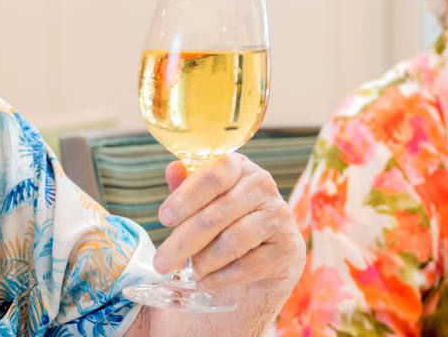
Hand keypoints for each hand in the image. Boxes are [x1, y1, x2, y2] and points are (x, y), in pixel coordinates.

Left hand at [154, 152, 303, 291]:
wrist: (267, 255)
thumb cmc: (227, 221)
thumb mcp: (205, 201)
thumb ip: (188, 186)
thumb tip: (173, 169)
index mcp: (239, 167)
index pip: (212, 176)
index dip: (185, 198)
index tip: (163, 219)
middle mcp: (263, 185)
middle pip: (216, 215)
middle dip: (183, 242)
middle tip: (160, 263)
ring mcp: (279, 215)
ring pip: (231, 242)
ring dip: (204, 262)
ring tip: (192, 271)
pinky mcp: (287, 247)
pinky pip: (246, 266)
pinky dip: (220, 278)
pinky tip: (207, 281)